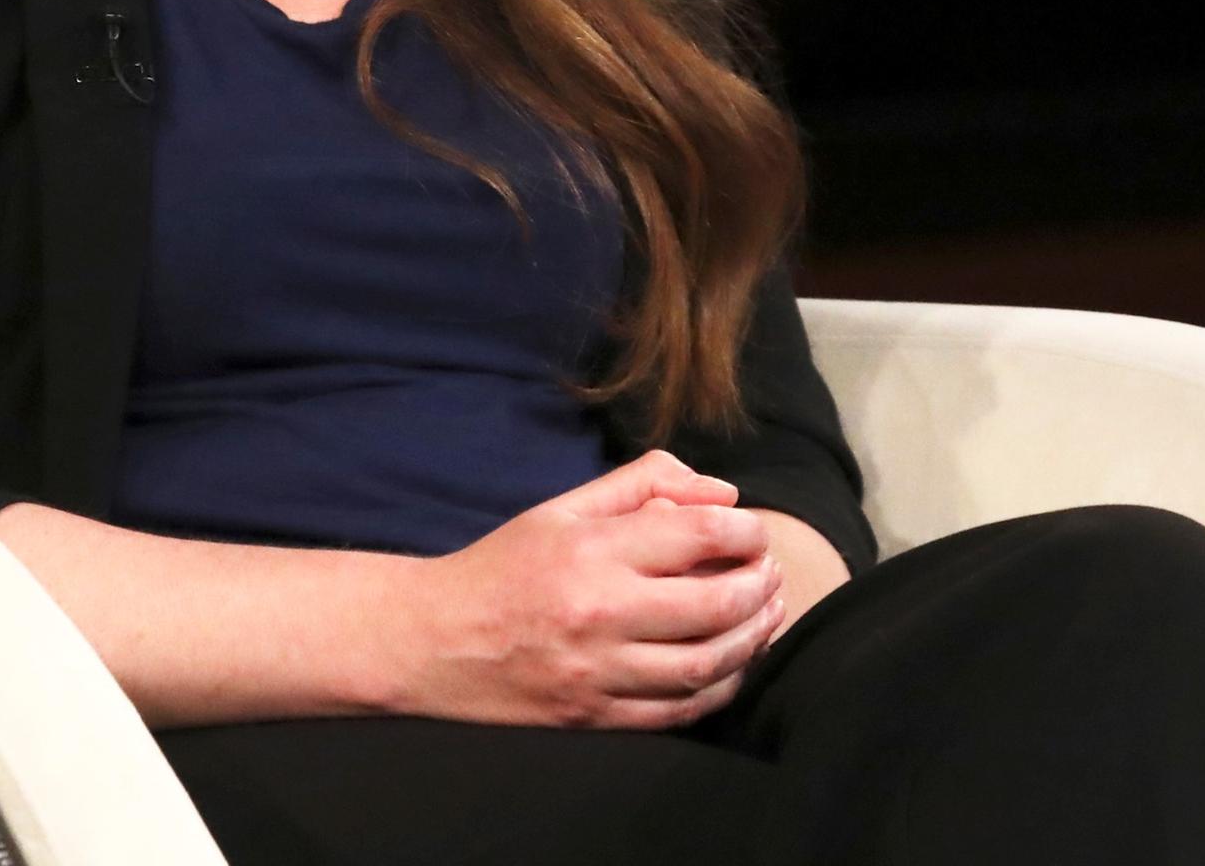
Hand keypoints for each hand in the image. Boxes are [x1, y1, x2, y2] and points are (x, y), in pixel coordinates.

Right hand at [372, 451, 783, 729]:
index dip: (743, 530)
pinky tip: (734, 664)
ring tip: (769, 614)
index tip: (753, 530)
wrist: (433, 642)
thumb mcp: (561, 509)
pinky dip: (722, 687)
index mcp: (590, 551)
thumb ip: (640, 486)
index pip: (696, 534)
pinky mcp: (597, 717)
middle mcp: (599, 612)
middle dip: (761, 584)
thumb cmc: (502, 567)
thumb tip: (719, 493)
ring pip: (709, 663)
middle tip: (771, 572)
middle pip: (716, 603)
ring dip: (755, 638)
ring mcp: (599, 672)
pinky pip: (681, 710)